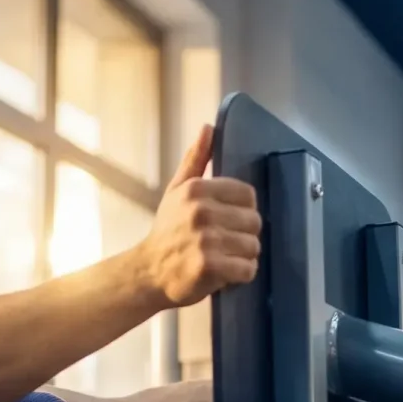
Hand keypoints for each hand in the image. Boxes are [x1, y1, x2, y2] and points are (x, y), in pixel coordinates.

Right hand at [132, 125, 261, 307]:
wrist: (148, 272)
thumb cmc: (167, 231)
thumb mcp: (176, 191)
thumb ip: (195, 160)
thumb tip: (208, 127)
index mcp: (197, 190)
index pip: (248, 195)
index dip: (243, 210)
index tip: (230, 221)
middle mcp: (202, 212)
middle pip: (254, 222)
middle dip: (245, 235)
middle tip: (227, 243)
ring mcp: (206, 240)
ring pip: (253, 246)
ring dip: (244, 256)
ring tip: (226, 258)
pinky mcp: (210, 266)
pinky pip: (247, 269)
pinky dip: (242, 274)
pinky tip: (227, 273)